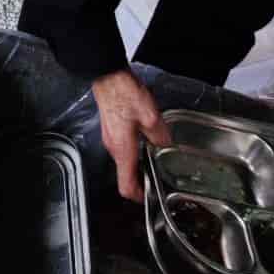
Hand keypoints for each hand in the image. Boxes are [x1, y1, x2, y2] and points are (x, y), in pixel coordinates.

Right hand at [93, 68, 170, 200]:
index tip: (150, 197)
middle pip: (125, 174)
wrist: (108, 76)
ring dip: (138, 162)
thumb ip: (160, 136)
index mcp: (123, 150)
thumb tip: (165, 144)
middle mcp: (113, 148)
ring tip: (155, 153)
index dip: (139, 197)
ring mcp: (110, 138)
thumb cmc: (124, 94)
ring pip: (124, 160)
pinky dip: (133, 149)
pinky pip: (122, 147)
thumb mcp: (151, 117)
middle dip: (142, 178)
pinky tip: (145, 136)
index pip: (126, 186)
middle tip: (159, 174)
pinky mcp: (111, 129)